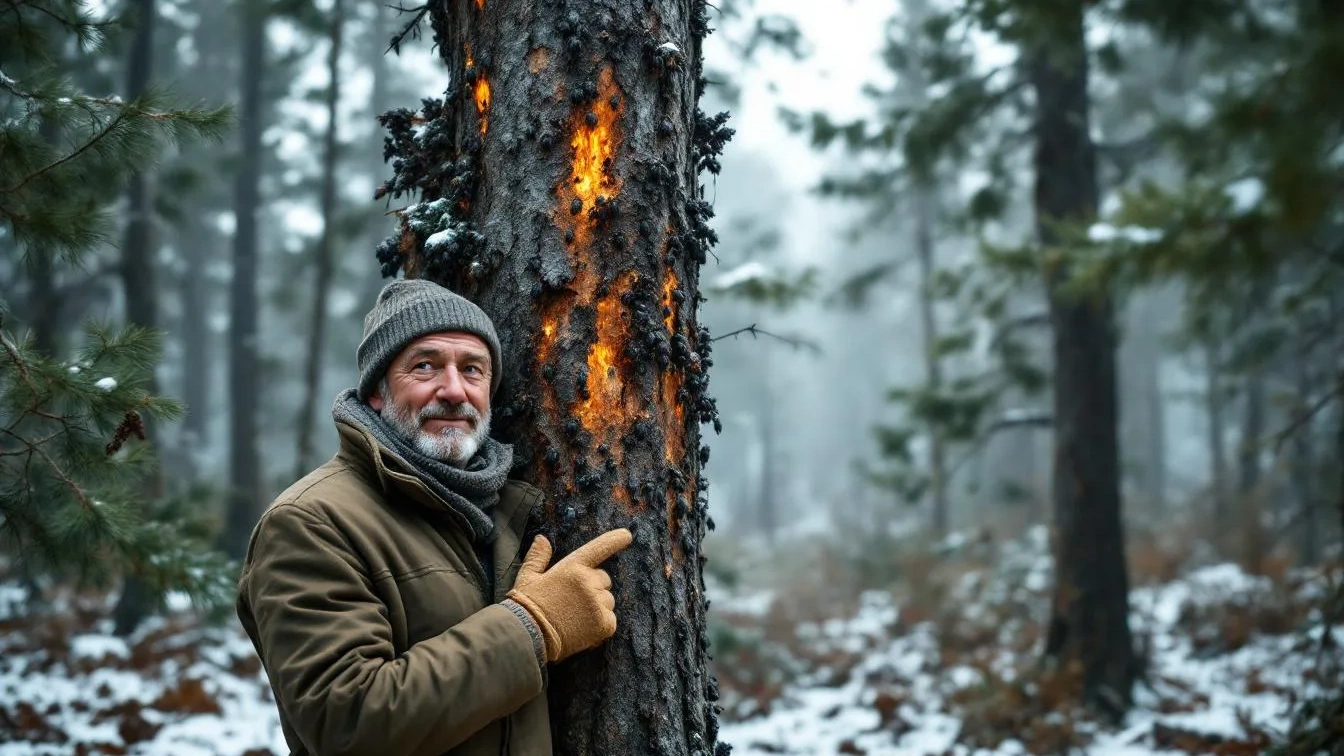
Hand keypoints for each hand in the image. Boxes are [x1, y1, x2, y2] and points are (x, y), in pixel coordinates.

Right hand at [506, 528, 632, 662]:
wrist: (528, 636)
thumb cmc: (527, 606)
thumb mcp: (527, 577)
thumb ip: (538, 557)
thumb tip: (542, 538)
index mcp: (572, 567)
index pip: (598, 549)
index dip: (614, 540)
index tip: (627, 535)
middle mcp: (588, 582)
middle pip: (604, 580)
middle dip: (594, 588)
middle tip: (574, 602)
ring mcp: (597, 603)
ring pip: (608, 601)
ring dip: (597, 607)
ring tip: (575, 618)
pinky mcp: (603, 623)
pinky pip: (611, 620)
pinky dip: (601, 625)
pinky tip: (583, 630)